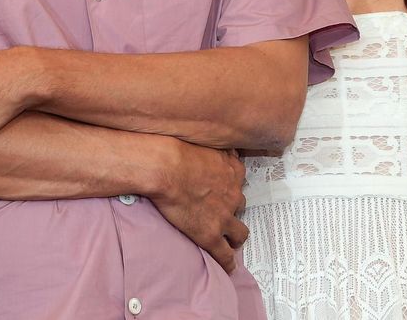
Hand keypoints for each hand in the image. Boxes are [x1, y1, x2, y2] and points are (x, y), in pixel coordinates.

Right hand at [147, 140, 248, 272]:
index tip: (226, 187)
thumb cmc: (178, 149)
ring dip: (236, 236)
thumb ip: (213, 146)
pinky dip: (228, 263)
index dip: (232, 185)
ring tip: (231, 241)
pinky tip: (229, 268)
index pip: (239, 179)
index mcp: (231, 171)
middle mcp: (233, 194)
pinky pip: (225, 254)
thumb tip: (217, 139)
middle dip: (233, 208)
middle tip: (222, 211)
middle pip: (240, 204)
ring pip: (240, 233)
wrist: (166, 168)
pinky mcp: (211, 235)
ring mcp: (224, 216)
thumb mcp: (203, 140)